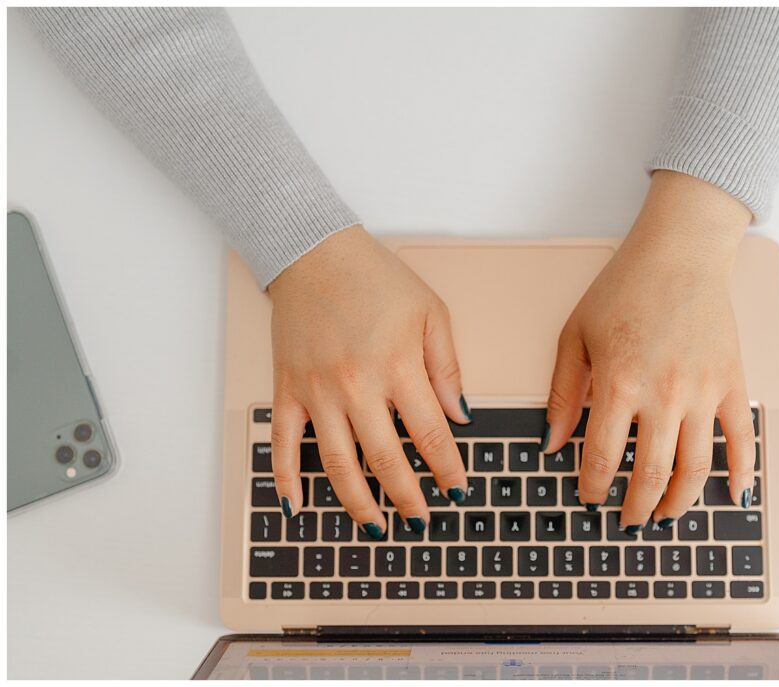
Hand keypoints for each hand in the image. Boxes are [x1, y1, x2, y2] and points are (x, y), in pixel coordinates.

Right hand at [267, 226, 470, 537]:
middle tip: (421, 522)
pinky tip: (297, 507)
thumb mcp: (431, 312)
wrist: (314, 253)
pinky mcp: (287, 389)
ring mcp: (317, 392)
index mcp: (397, 366)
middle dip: (408, 498)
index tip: (458, 492)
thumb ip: (446, 368)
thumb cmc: (376, 279)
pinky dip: (286, 479)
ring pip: (337, 463)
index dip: (448, 470)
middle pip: (386, 460)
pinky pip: (283, 443)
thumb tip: (461, 416)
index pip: (431, 434)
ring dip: (357, 502)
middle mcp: (357, 386)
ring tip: (375, 527)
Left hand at [544, 171, 756, 530]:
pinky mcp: (732, 384)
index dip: (593, 488)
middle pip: (651, 475)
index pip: (603, 458)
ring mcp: (704, 392)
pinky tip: (730, 496)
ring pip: (695, 469)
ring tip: (664, 517)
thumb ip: (563, 393)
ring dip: (679, 503)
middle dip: (634, 508)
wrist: (680, 254)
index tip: (589, 499)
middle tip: (626, 520)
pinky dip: (739, 474)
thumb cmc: (624, 289)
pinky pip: (741, 440)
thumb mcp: (577, 335)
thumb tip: (551, 444)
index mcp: (619, 384)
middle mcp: (664, 395)